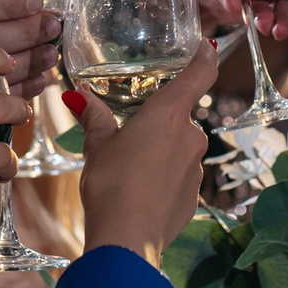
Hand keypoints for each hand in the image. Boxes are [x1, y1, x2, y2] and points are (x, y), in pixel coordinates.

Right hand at [70, 46, 217, 263]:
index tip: (209, 47)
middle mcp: (191, 137)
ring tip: (129, 169)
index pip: (200, 75)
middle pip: (181, 119)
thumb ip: (95, 118)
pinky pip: (179, 179)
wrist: (127, 239)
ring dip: (160, 153)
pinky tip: (139, 193)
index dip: (206, 58)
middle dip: (159, 123)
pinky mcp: (194, 198)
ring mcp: (196, 169)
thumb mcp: (98, 146)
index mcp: (169, 115)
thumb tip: (78, 96)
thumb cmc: (111, 183)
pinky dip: (163, 180)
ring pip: (179, 150)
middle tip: (130, 134)